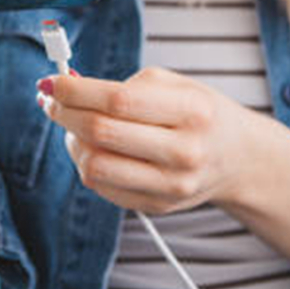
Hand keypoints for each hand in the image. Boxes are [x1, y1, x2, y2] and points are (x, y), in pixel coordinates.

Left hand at [35, 66, 269, 213]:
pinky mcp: (157, 207)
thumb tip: (69, 90)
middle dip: (64, 113)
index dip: (76, 91)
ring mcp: (171, 186)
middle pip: (101, 133)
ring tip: (73, 126)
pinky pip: (101, 187)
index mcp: (192, 111)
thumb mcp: (177, 84)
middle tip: (51, 101)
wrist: (238, 158)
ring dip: (71, 142)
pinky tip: (93, 148)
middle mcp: (184, 152)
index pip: (118, 100)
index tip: (52, 82)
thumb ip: (127, 85)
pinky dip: (86, 163)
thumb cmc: (200, 113)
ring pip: (94, 166)